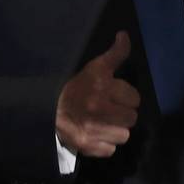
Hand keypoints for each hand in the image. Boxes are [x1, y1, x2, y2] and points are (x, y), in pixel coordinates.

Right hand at [55, 31, 140, 156]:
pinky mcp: (88, 146)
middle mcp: (98, 108)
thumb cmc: (77, 87)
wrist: (49, 109)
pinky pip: (111, 149)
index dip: (126, 96)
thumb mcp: (95, 67)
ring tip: (104, 122)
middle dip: (123, 113)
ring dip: (116, 130)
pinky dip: (105, 144)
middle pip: (132, 118)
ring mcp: (93, 129)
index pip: (135, 98)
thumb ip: (115, 53)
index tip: (115, 95)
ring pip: (124, 135)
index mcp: (102, 86)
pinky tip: (96, 134)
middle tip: (110, 109)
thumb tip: (124, 35)